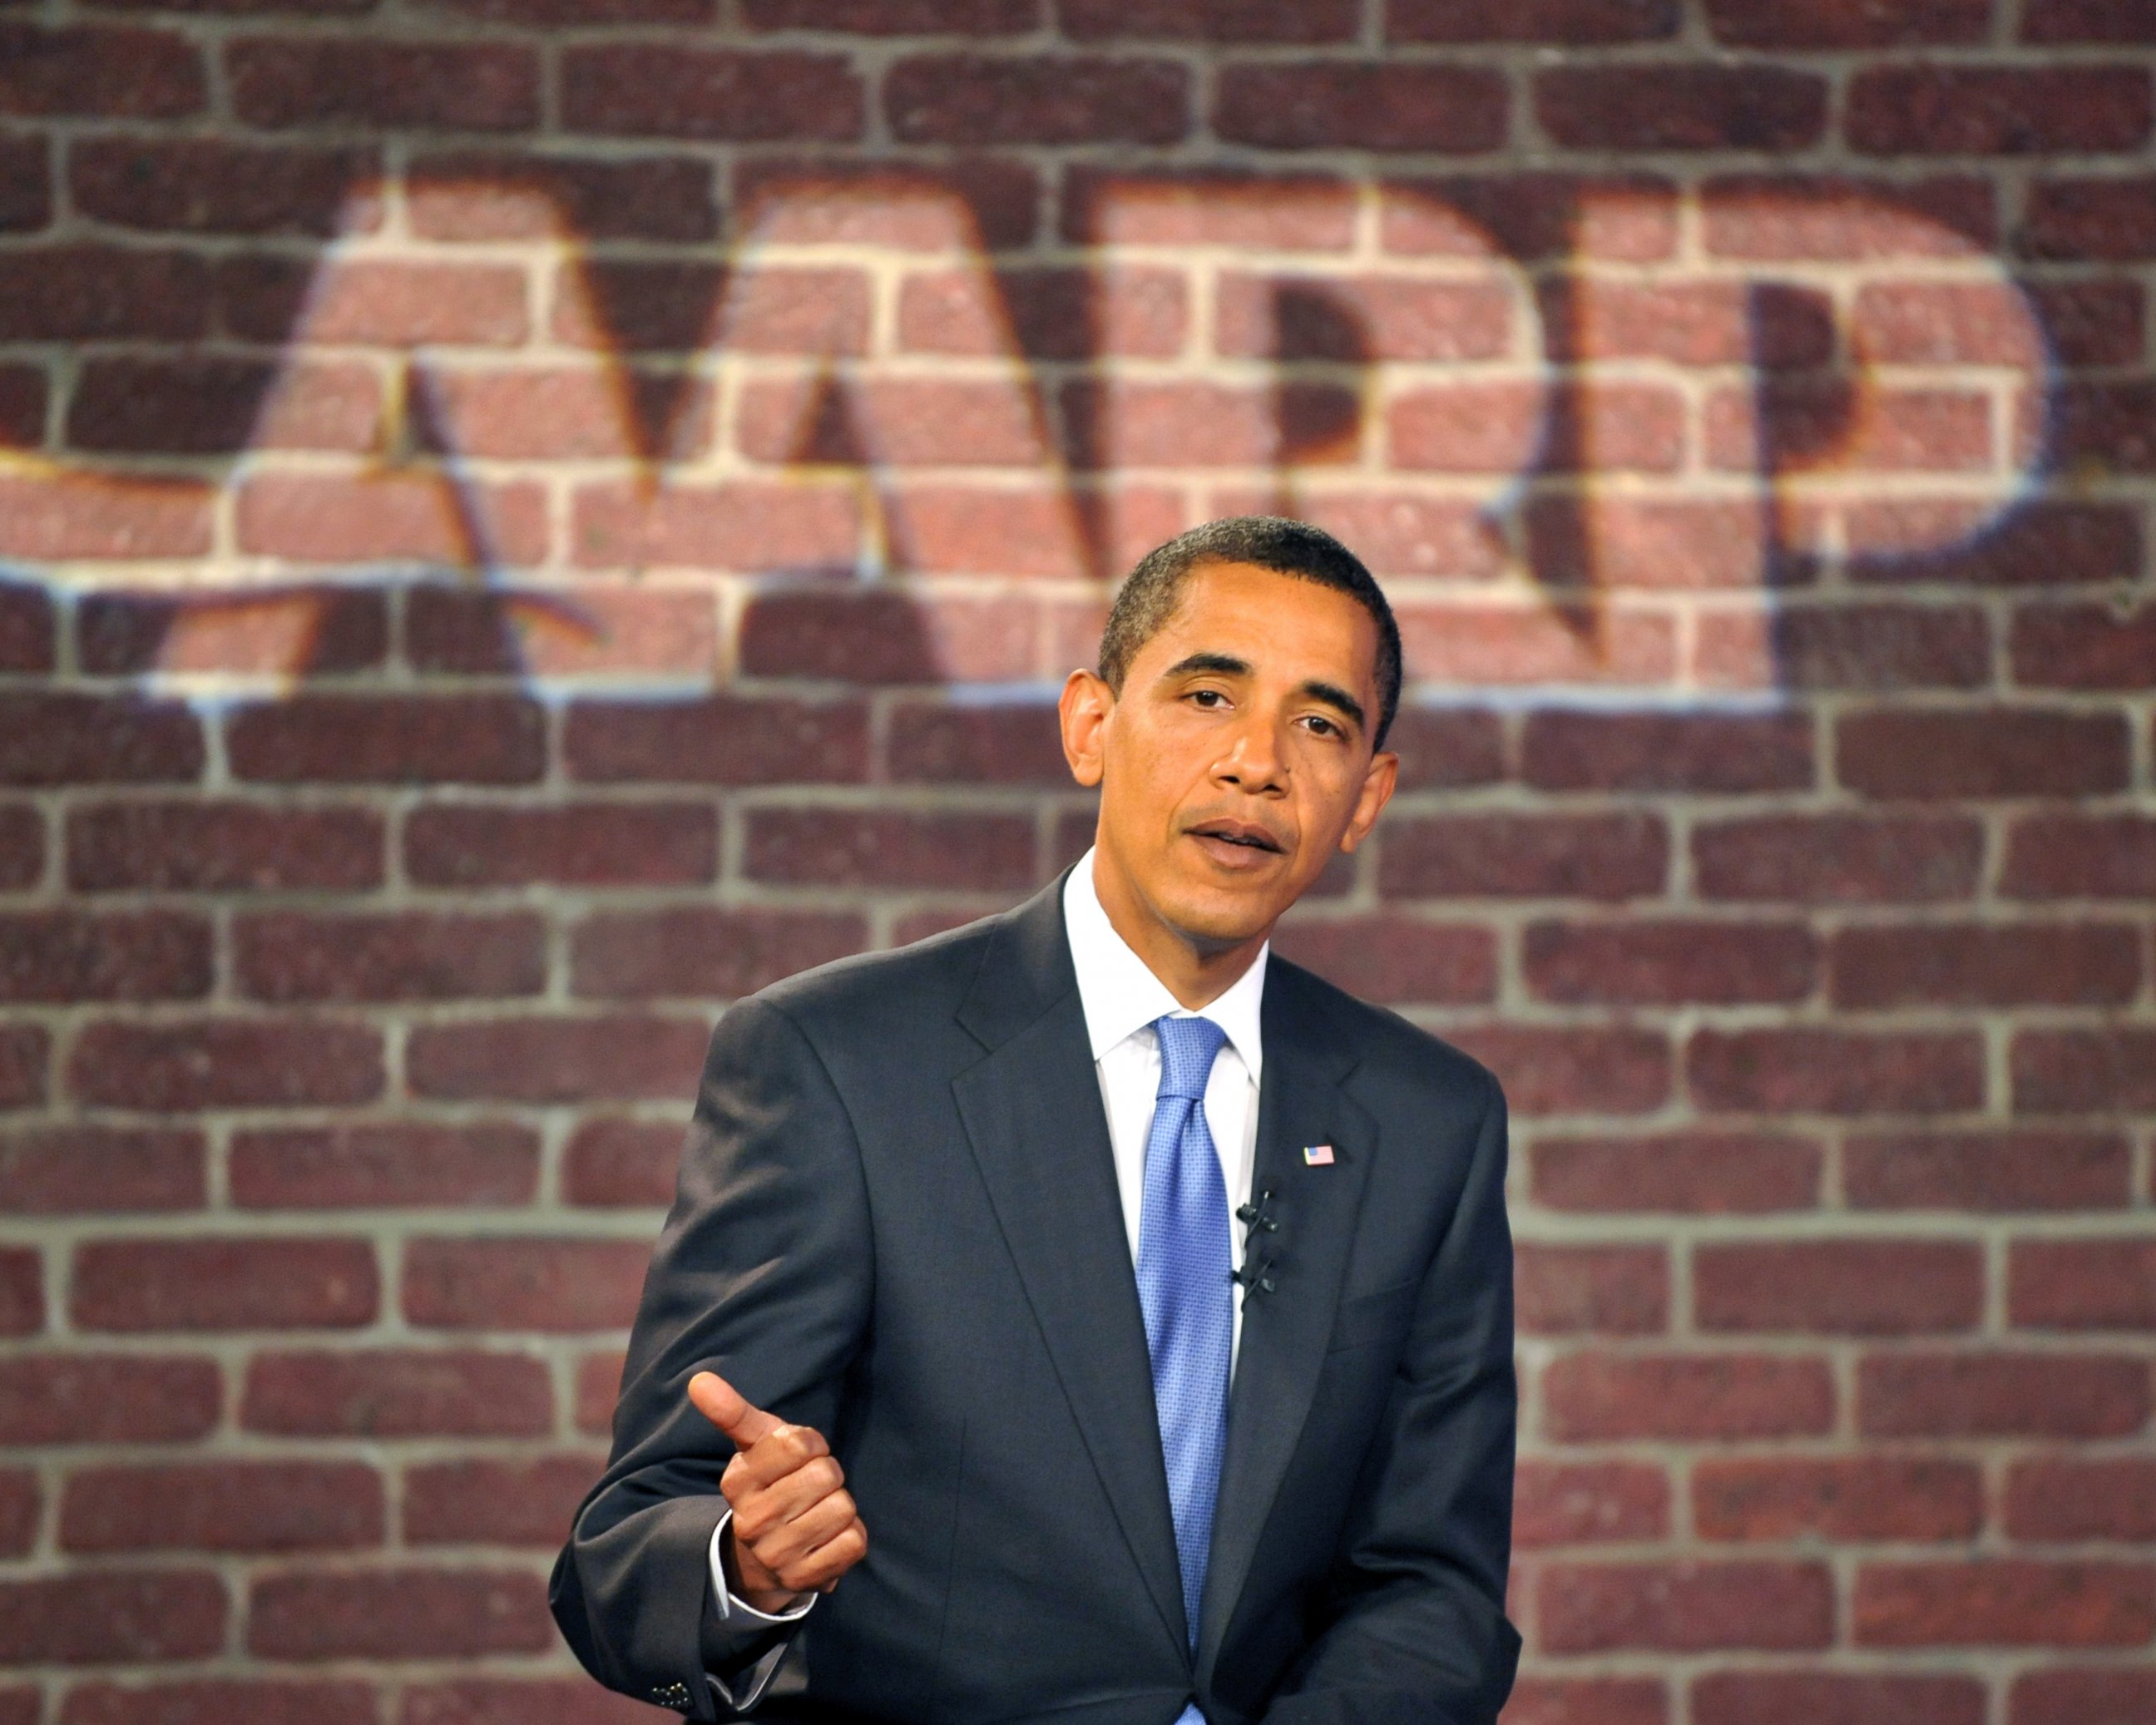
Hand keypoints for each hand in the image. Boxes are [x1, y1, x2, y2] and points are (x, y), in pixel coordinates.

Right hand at [689, 1370, 867, 1614]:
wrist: (764, 1557)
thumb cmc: (770, 1484)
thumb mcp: (755, 1446)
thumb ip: (732, 1412)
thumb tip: (700, 1379)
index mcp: (738, 1482)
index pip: (799, 1443)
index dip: (811, 1445)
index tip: (801, 1458)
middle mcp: (752, 1521)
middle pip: (826, 1474)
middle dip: (828, 1475)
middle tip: (810, 1489)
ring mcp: (777, 1554)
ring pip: (842, 1508)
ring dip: (841, 1506)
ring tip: (817, 1513)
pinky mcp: (805, 1579)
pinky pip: (853, 1541)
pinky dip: (850, 1536)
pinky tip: (828, 1539)